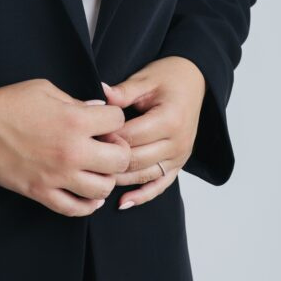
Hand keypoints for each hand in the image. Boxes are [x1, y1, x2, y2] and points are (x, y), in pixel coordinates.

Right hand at [0, 78, 131, 216]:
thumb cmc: (10, 103)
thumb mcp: (45, 89)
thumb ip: (75, 101)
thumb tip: (97, 109)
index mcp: (75, 120)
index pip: (117, 120)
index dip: (114, 117)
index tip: (105, 119)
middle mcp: (72, 151)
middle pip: (120, 159)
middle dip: (119, 150)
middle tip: (108, 145)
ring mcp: (58, 175)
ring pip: (103, 188)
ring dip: (105, 178)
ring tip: (97, 169)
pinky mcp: (43, 192)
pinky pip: (76, 209)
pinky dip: (88, 205)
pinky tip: (89, 195)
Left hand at [98, 56, 205, 210]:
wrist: (194, 82)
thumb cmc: (168, 78)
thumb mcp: (145, 79)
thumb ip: (123, 91)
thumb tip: (100, 94)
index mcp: (169, 120)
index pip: (131, 136)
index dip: (108, 137)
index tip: (87, 135)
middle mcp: (177, 142)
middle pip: (136, 159)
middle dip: (110, 159)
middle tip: (85, 156)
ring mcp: (180, 157)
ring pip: (144, 175)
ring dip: (120, 179)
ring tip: (95, 178)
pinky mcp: (179, 164)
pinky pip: (160, 185)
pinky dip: (142, 195)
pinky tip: (123, 203)